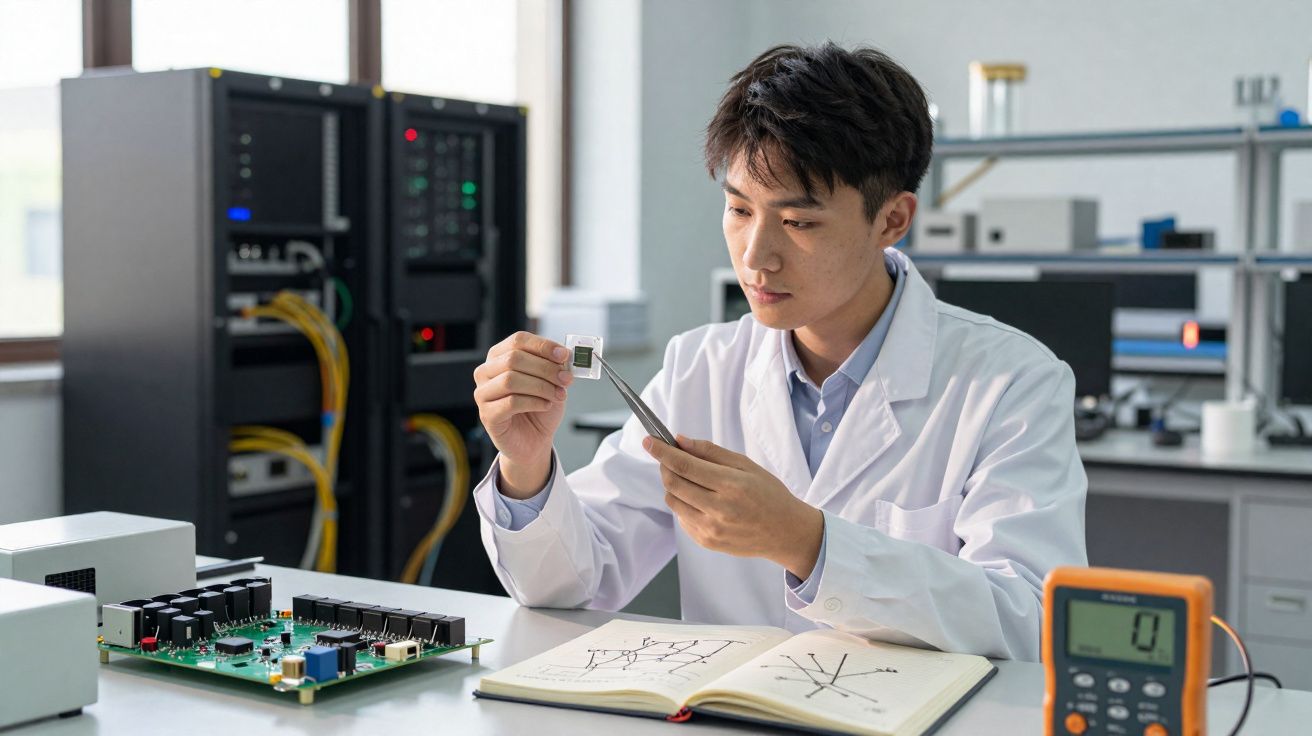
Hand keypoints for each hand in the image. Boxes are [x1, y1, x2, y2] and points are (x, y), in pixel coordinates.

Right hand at [473, 331, 572, 495]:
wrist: (534, 440)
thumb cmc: (539, 407)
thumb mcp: (552, 382)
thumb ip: (556, 367)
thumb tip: (565, 356)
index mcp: (500, 356)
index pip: (518, 340)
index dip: (543, 346)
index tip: (565, 355)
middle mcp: (486, 372)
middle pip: (514, 358)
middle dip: (545, 368)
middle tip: (566, 379)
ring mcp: (483, 393)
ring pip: (510, 379)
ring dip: (541, 386)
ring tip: (558, 395)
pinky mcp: (487, 414)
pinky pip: (511, 402)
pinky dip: (534, 402)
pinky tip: (546, 405)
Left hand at [644, 434, 823, 578]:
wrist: (785, 532)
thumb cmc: (769, 494)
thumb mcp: (746, 465)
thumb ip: (711, 452)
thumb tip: (680, 441)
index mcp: (730, 485)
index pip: (684, 465)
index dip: (662, 451)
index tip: (649, 441)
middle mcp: (718, 509)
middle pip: (673, 483)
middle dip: (664, 466)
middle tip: (668, 457)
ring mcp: (710, 529)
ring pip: (673, 501)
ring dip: (672, 485)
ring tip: (688, 479)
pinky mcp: (706, 542)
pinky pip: (681, 518)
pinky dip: (683, 504)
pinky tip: (699, 499)